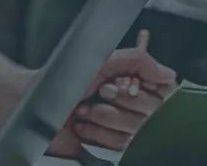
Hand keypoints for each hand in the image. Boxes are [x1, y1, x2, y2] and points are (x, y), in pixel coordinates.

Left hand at [48, 48, 177, 154]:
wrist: (37, 104)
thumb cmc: (65, 78)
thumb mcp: (104, 60)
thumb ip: (139, 61)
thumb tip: (169, 74)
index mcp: (133, 80)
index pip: (163, 90)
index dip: (145, 89)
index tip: (122, 84)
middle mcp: (131, 102)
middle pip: (153, 112)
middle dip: (121, 102)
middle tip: (99, 93)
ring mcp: (121, 126)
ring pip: (137, 131)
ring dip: (106, 118)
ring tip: (84, 109)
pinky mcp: (109, 145)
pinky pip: (121, 146)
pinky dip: (99, 134)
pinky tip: (83, 126)